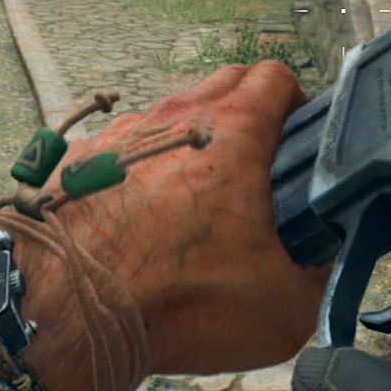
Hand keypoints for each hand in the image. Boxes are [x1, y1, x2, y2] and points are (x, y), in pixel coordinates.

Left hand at [53, 61, 323, 374]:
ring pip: (170, 116)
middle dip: (248, 112)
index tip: (298, 144)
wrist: (69, 312)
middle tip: (257, 169)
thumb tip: (321, 253)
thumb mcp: (285, 306)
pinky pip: (123, 150)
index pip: (276, 78)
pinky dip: (141, 171)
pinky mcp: (77, 161)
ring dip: (192, 143)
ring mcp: (120, 133)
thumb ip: (317, 270)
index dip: (297, 105)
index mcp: (235, 131)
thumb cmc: (182, 300)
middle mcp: (176, 116)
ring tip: (195, 202)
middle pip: (223, 83)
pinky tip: (139, 219)